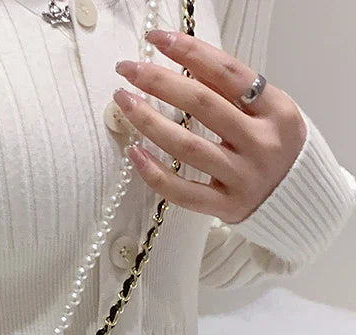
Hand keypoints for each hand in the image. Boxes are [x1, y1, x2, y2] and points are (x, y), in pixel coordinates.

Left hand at [112, 28, 306, 224]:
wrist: (300, 201)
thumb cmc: (274, 148)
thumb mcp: (268, 113)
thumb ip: (232, 92)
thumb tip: (183, 63)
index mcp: (276, 110)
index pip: (227, 72)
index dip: (189, 51)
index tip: (157, 39)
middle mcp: (261, 142)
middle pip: (202, 104)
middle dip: (159, 81)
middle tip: (128, 69)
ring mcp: (243, 177)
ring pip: (186, 146)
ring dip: (148, 121)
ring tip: (123, 101)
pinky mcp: (225, 206)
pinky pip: (181, 190)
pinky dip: (153, 172)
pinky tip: (133, 152)